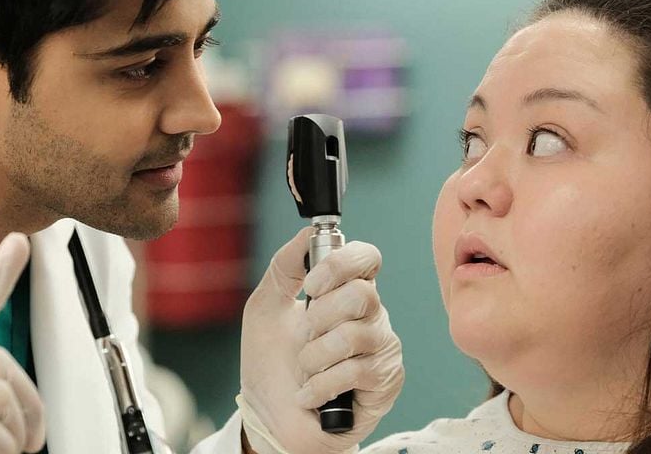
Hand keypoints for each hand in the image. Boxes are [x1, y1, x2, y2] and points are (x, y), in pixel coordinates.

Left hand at [239, 228, 403, 453]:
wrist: (269, 416)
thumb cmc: (270, 362)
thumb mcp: (265, 306)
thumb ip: (285, 267)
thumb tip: (305, 234)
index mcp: (345, 290)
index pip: (366, 257)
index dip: (340, 265)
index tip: (311, 285)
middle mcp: (370, 315)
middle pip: (362, 294)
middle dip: (319, 318)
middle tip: (302, 338)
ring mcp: (381, 348)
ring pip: (355, 335)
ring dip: (314, 356)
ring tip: (304, 369)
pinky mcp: (385, 382)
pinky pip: (356, 371)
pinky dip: (320, 383)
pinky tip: (309, 393)